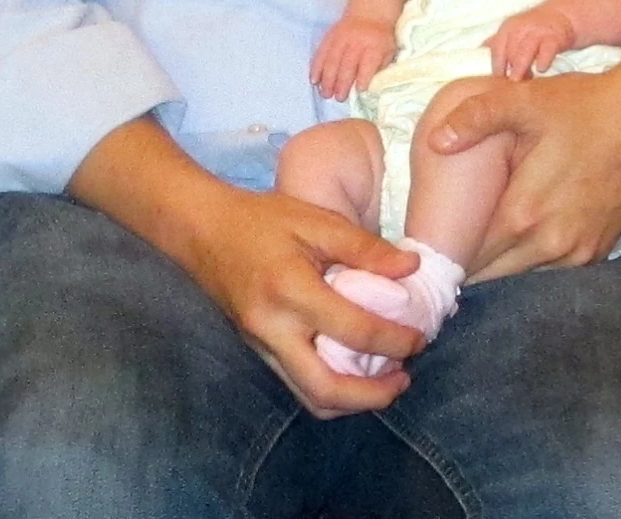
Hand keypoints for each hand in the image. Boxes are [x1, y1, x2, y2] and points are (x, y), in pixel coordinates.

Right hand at [179, 184, 422, 417]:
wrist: (202, 231)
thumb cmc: (260, 220)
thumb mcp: (316, 221)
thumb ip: (365, 247)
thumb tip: (412, 268)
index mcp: (291, 291)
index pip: (353, 331)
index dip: (393, 340)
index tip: (419, 336)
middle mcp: (273, 328)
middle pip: (325, 389)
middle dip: (372, 396)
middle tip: (404, 379)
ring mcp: (261, 346)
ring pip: (309, 397)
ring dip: (351, 401)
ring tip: (384, 383)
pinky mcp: (258, 351)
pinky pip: (297, 384)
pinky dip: (330, 389)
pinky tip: (353, 371)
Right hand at [312, 17, 396, 99]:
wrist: (370, 12)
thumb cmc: (381, 38)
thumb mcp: (389, 51)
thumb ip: (381, 68)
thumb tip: (371, 88)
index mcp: (374, 46)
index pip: (368, 62)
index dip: (364, 76)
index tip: (359, 91)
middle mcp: (357, 42)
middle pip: (348, 63)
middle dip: (342, 82)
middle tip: (338, 98)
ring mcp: (341, 38)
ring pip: (332, 59)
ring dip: (327, 78)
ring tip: (325, 94)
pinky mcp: (330, 37)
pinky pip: (321, 52)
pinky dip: (316, 67)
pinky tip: (314, 80)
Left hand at [426, 65, 620, 280]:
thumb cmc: (585, 106)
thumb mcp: (526, 101)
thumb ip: (476, 119)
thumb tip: (435, 141)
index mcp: (525, 214)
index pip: (471, 255)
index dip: (447, 253)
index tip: (428, 249)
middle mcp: (551, 244)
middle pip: (494, 272)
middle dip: (469, 263)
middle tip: (447, 248)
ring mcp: (579, 251)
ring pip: (524, 272)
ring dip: (502, 262)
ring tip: (480, 243)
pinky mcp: (600, 250)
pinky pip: (554, 266)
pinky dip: (534, 257)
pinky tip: (523, 237)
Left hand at [487, 8, 575, 77]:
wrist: (560, 17)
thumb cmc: (532, 29)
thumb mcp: (513, 32)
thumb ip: (497, 43)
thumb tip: (477, 56)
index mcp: (507, 29)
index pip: (497, 48)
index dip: (497, 65)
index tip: (497, 81)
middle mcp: (521, 29)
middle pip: (510, 51)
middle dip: (509, 69)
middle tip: (511, 84)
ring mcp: (537, 32)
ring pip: (525, 51)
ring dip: (522, 66)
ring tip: (522, 80)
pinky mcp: (554, 38)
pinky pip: (547, 50)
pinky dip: (543, 60)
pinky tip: (541, 69)